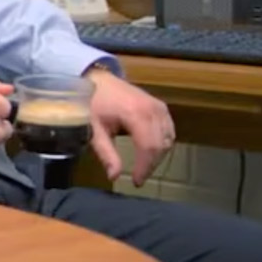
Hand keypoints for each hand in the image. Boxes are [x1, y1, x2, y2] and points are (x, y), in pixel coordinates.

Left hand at [85, 67, 175, 186]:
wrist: (99, 79)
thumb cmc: (93, 103)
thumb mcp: (93, 128)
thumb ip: (106, 153)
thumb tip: (114, 176)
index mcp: (136, 113)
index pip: (148, 146)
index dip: (144, 167)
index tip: (136, 182)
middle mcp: (153, 109)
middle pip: (160, 145)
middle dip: (150, 165)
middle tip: (138, 178)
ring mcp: (160, 107)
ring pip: (167, 139)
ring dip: (157, 157)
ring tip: (142, 168)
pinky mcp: (161, 107)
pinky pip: (169, 131)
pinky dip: (162, 145)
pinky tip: (150, 154)